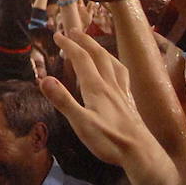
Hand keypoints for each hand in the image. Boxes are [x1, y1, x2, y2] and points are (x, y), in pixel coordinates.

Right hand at [39, 30, 175, 184]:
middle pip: (98, 55)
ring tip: (94, 44)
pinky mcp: (130, 101)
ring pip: (112, 62)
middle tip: (73, 31)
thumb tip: (44, 79)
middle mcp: (110, 85)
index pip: (81, 59)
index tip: (57, 35)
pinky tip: (116, 70)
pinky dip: (115, 64)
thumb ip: (63, 100)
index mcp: (96, 87)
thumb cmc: (109, 140)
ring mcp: (122, 92)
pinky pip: (122, 74)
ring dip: (100, 49)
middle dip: (84, 41)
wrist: (141, 153)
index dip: (69, 45)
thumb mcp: (80, 123)